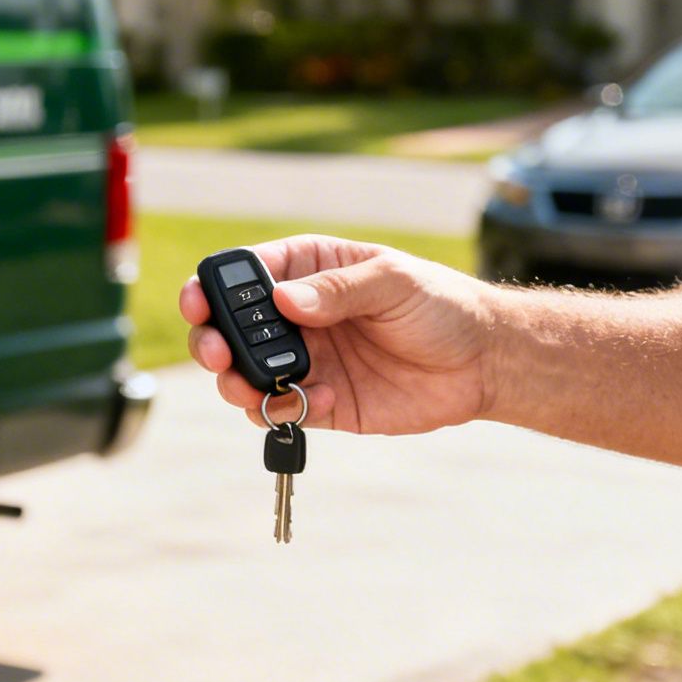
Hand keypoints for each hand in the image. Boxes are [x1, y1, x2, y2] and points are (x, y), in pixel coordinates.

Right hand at [180, 236, 497, 433]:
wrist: (483, 362)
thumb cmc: (441, 305)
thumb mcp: (393, 282)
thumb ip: (338, 290)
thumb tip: (284, 299)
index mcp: (310, 270)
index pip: (246, 273)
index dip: (213, 286)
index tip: (198, 300)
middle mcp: (298, 316)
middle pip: (230, 328)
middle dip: (212, 341)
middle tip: (218, 354)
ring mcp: (307, 360)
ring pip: (245, 375)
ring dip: (236, 384)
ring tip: (251, 390)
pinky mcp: (322, 402)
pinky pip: (282, 411)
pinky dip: (283, 411)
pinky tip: (320, 400)